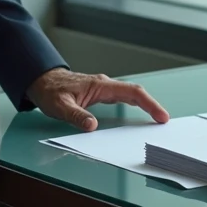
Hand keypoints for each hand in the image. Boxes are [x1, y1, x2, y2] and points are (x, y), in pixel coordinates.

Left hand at [26, 68, 169, 131]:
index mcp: (99, 86)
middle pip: (135, 93)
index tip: (160, 115)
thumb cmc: (50, 91)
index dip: (148, 103)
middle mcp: (104, 85)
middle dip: (151, 105)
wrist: (42, 81)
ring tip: (155, 120)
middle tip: (163, 121)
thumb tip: (92, 126)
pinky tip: (136, 116)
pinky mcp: (100, 93)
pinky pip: (122, 98)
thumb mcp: (60, 106)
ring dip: (144, 106)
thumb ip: (76, 115)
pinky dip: (134, 106)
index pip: (131, 92)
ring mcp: (103, 88)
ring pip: (130, 95)